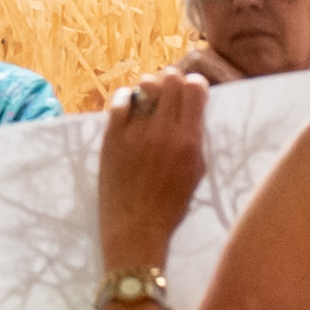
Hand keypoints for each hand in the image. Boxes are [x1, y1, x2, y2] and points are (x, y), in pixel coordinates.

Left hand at [92, 73, 207, 265]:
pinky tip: (129, 103)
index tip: (191, 91)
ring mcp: (136, 132)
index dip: (194, 84)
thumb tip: (192, 114)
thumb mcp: (196, 174)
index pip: (195, 89)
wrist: (135, 228)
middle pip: (171, 80)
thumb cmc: (170, 207)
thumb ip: (196, 141)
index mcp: (189, 141)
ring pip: (145, 86)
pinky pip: (119, 101)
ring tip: (148, 98)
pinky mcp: (113, 136)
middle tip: (169, 92)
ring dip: (150, 87)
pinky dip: (126, 97)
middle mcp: (164, 130)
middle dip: (172, 82)